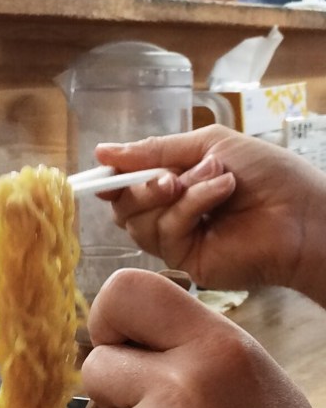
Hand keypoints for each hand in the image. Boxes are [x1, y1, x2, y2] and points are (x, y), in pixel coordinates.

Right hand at [94, 127, 325, 301]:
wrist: (307, 212)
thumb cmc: (270, 174)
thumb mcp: (208, 145)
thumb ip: (155, 150)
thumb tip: (101, 154)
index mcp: (174, 186)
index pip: (126, 186)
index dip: (113, 177)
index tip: (105, 164)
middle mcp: (170, 215)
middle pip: (123, 207)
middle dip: (140, 185)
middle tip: (171, 176)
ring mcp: (178, 241)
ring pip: (138, 222)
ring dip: (177, 192)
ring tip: (216, 177)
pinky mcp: (187, 262)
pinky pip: (166, 232)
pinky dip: (191, 205)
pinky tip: (221, 192)